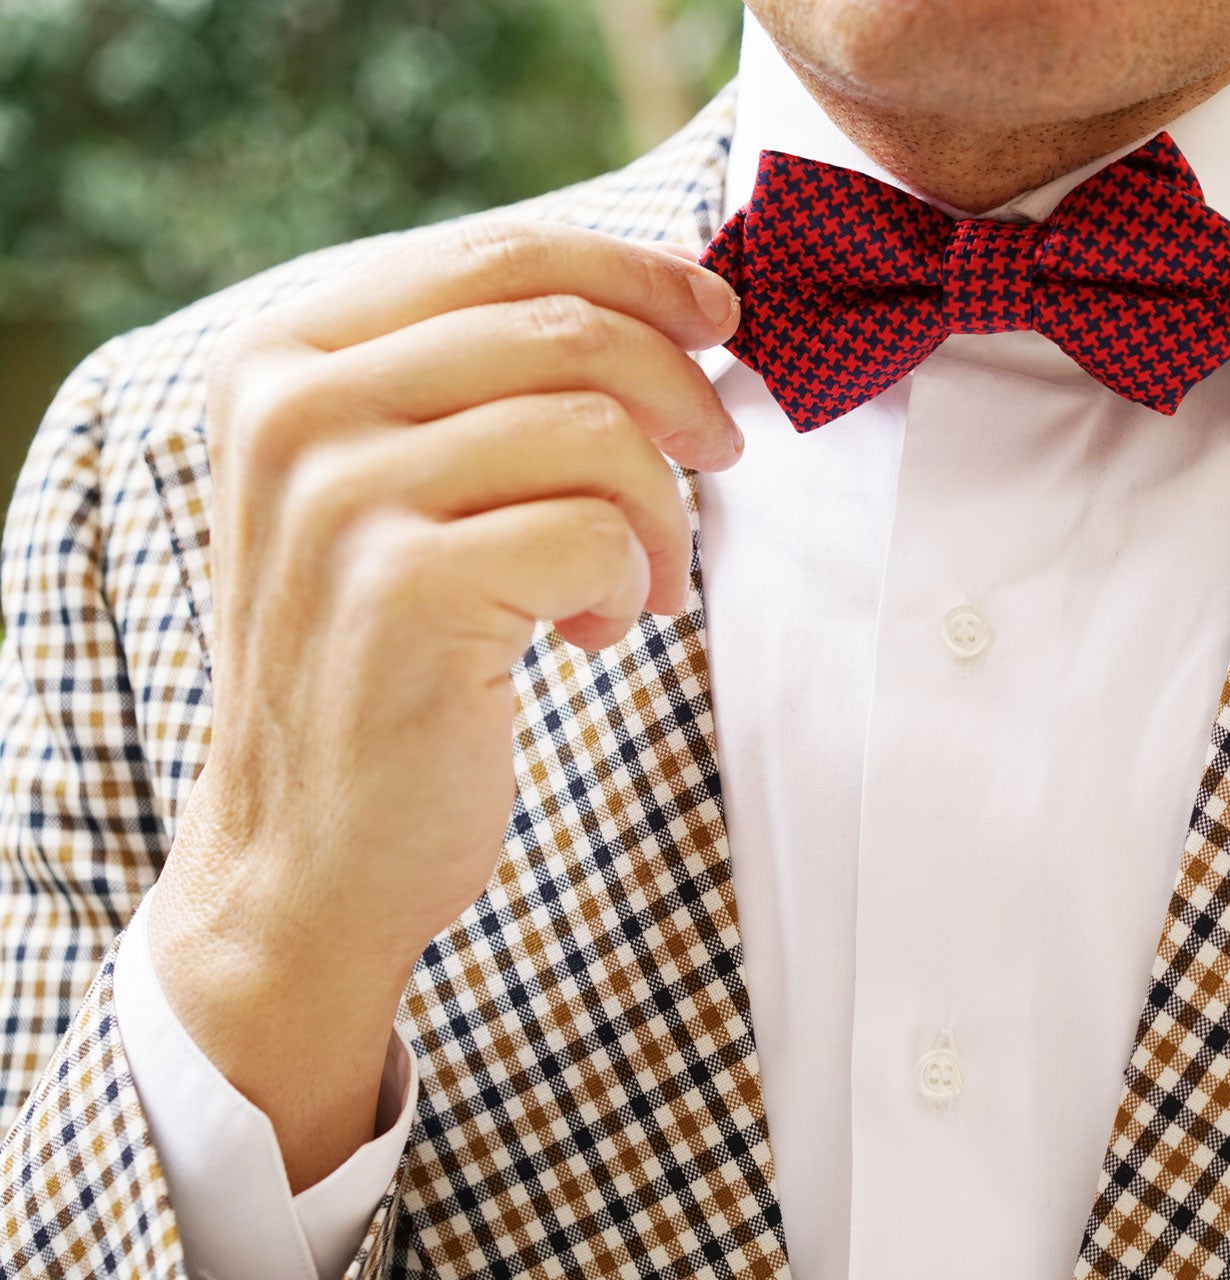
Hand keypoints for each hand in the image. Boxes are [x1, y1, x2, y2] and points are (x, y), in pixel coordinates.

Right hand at [145, 218, 740, 1188]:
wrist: (305, 852)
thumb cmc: (381, 660)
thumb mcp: (393, 489)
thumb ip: (481, 384)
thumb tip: (672, 306)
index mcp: (283, 353)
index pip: (501, 252)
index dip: (638, 272)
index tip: (717, 318)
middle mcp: (293, 406)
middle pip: (566, 327)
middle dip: (682, 390)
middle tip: (721, 459)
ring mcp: (340, 496)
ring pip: (596, 430)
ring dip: (662, 511)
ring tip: (642, 582)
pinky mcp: (408, 590)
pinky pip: (597, 532)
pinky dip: (631, 583)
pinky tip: (591, 633)